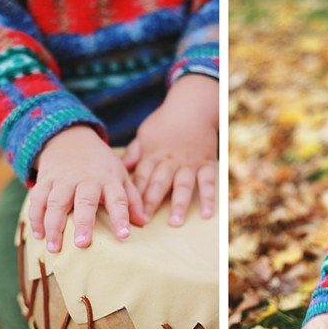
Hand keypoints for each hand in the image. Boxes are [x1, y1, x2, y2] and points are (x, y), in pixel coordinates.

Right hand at [29, 125, 145, 252]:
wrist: (70, 137)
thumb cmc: (101, 164)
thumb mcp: (121, 175)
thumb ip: (132, 199)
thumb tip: (143, 222)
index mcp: (108, 180)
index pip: (118, 199)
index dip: (121, 216)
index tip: (124, 235)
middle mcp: (86, 179)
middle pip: (84, 202)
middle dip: (83, 223)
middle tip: (82, 244)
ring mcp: (63, 180)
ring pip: (56, 202)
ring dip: (53, 226)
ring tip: (54, 248)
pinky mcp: (45, 180)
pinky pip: (37, 199)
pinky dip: (36, 217)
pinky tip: (38, 235)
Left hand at [122, 74, 217, 226]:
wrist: (192, 105)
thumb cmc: (165, 121)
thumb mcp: (144, 134)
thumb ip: (133, 153)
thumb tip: (119, 168)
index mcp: (153, 154)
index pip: (142, 177)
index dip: (135, 195)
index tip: (128, 213)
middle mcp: (170, 160)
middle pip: (160, 183)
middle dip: (152, 203)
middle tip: (145, 222)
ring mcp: (190, 163)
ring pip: (183, 185)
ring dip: (179, 204)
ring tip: (175, 223)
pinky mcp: (206, 163)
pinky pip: (208, 182)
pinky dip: (208, 197)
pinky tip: (206, 214)